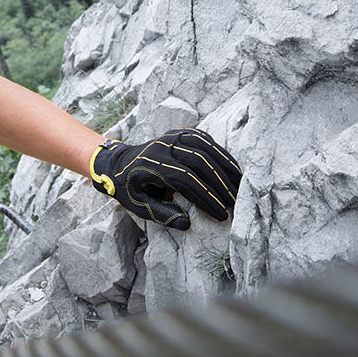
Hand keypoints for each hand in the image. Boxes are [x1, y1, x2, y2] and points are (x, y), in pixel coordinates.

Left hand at [90, 128, 241, 229]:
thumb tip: (186, 223)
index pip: (186, 180)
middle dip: (220, 184)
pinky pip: (204, 139)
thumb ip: (160, 215)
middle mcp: (163, 146)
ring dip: (225, 166)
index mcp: (151, 164)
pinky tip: (231, 168)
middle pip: (199, 163)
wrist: (117, 162)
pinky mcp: (180, 133)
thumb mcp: (137, 205)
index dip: (206, 197)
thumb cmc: (128, 188)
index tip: (221, 214)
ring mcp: (172, 136)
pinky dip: (220, 153)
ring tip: (239, 185)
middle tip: (235, 202)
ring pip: (205, 148)